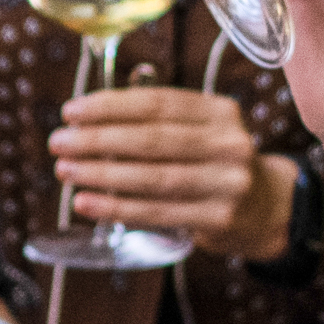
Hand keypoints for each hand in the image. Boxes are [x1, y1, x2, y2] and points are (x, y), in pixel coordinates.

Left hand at [48, 86, 284, 254]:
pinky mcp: (219, 219)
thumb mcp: (200, 129)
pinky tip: (86, 203)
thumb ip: (156, 117)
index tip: (71, 111)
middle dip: (98, 140)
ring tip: (65, 171)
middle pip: (153, 140)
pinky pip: (158, 212)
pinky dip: (117, 208)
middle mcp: (230, 144)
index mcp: (220, 112)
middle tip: (59, 142)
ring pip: (153, 178)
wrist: (264, 209)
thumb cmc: (212, 162)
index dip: (110, 106)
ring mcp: (228, 184)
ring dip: (101, 175)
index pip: (158, 103)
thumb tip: (85, 115)